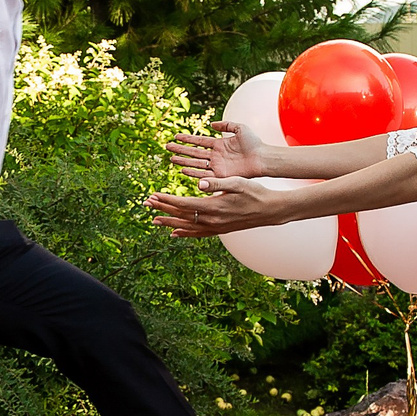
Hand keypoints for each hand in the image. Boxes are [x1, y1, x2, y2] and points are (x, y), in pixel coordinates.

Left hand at [146, 178, 287, 237]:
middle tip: (146, 204)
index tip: (153, 196)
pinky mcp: (220, 230)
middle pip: (181, 216)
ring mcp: (216, 227)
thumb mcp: (237, 183)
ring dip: (169, 222)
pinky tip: (176, 232)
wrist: (270, 210)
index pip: (183, 204)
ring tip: (154, 220)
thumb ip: (217, 183)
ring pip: (187, 227)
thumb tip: (200, 182)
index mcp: (214, 207)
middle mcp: (212, 220)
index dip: (166, 200)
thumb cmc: (255, 193)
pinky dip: (185, 233)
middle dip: (162, 209)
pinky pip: (198, 234)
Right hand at [165, 120, 262, 183]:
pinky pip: (204, 174)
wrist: (262, 158)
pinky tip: (182, 170)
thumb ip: (227, 124)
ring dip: (183, 162)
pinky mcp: (220, 176)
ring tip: (171, 159)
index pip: (199, 141)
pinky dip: (193, 173)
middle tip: (167, 147)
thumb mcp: (240, 128)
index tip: (176, 136)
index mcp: (219, 144)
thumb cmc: (254, 143)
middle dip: (181, 150)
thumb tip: (212, 124)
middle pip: (194, 152)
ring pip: (196, 163)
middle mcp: (216, 156)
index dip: (187, 139)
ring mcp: (217, 166)